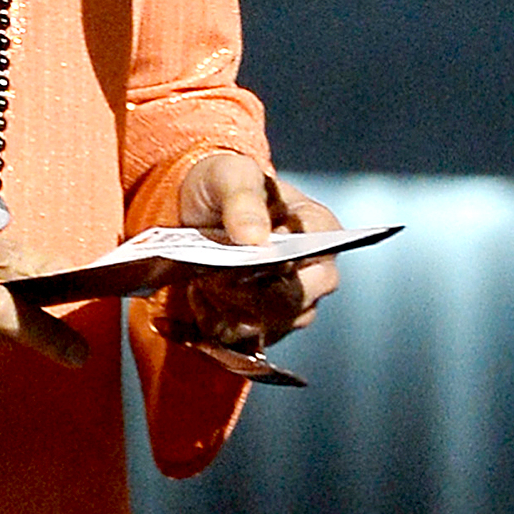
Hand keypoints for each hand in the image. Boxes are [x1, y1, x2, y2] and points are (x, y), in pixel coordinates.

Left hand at [175, 152, 339, 348]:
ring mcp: (295, 301)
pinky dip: (220, 321)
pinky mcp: (268, 323)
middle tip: (213, 272)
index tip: (242, 252)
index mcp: (319, 228)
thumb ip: (243, 199)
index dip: (278, 260)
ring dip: (230, 306)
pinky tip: (201, 296)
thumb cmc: (222, 184)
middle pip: (295, 301)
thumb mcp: (228, 176)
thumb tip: (255, 236)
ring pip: (271, 324)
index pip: (317, 256)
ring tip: (204, 279)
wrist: (194, 209)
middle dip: (248, 291)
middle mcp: (316, 270)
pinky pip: (249, 337)